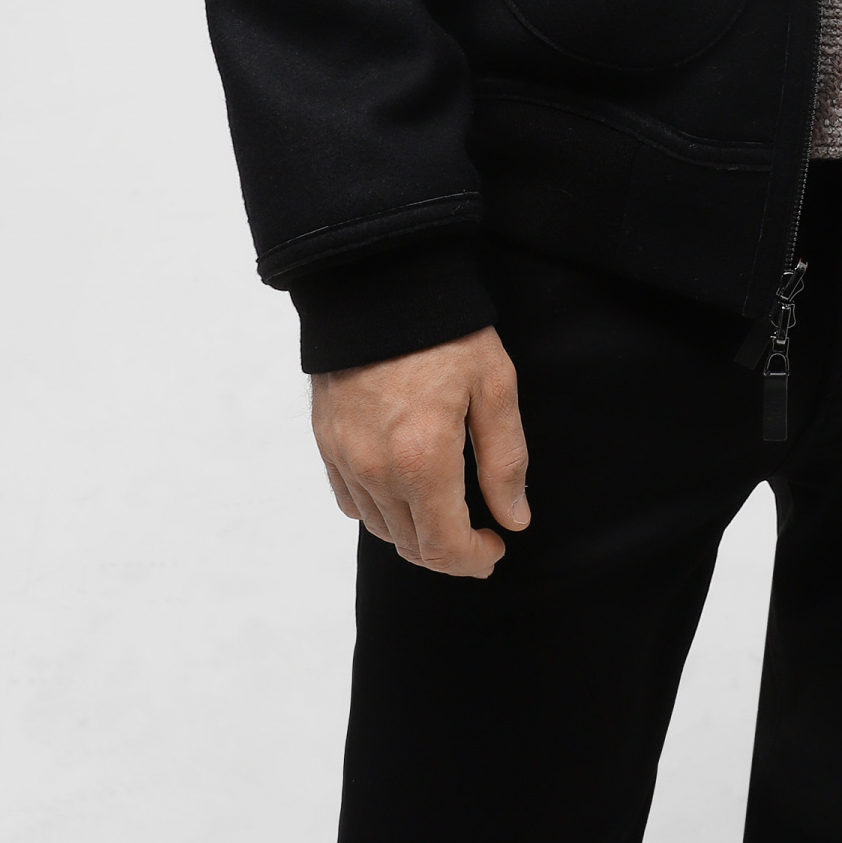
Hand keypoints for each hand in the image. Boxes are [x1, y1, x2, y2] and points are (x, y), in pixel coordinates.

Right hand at [311, 325, 529, 577]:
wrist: (378, 281)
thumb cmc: (445, 330)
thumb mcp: (493, 385)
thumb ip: (505, 460)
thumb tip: (515, 519)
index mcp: (423, 461)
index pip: (443, 547)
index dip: (473, 561)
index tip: (496, 548)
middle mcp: (376, 470)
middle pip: (410, 545)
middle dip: (449, 552)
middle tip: (479, 536)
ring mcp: (345, 458)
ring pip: (380, 528)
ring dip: (415, 533)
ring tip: (445, 513)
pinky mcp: (327, 441)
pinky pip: (351, 501)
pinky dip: (379, 510)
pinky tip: (403, 490)